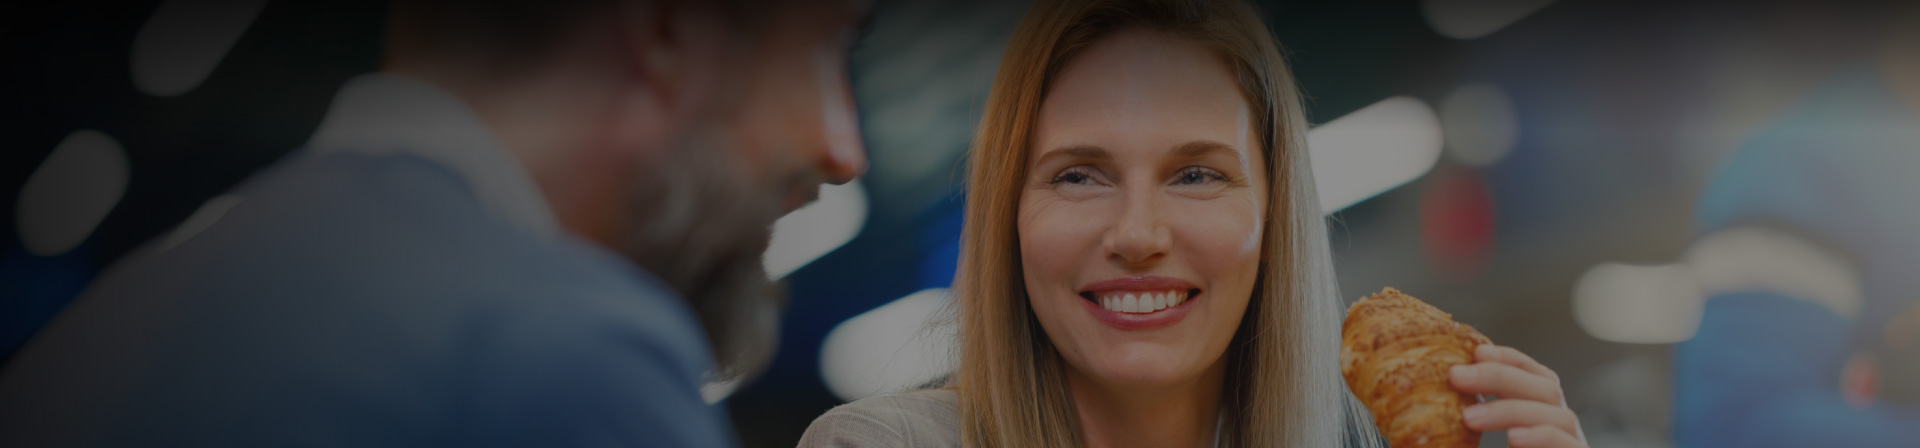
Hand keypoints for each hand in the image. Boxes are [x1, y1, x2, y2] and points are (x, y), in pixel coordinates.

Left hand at [1449, 344, 1587, 447]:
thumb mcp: (1485, 430)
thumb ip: (1474, 416)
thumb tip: (1449, 381)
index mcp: (1544, 414)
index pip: (1535, 374)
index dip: (1508, 358)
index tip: (1477, 352)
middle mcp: (1563, 426)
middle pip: (1546, 388)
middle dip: (1500, 376)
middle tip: (1457, 376)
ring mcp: (1573, 443)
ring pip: (1558, 415)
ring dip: (1510, 410)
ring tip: (1469, 417)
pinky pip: (1567, 443)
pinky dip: (1542, 436)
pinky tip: (1514, 437)